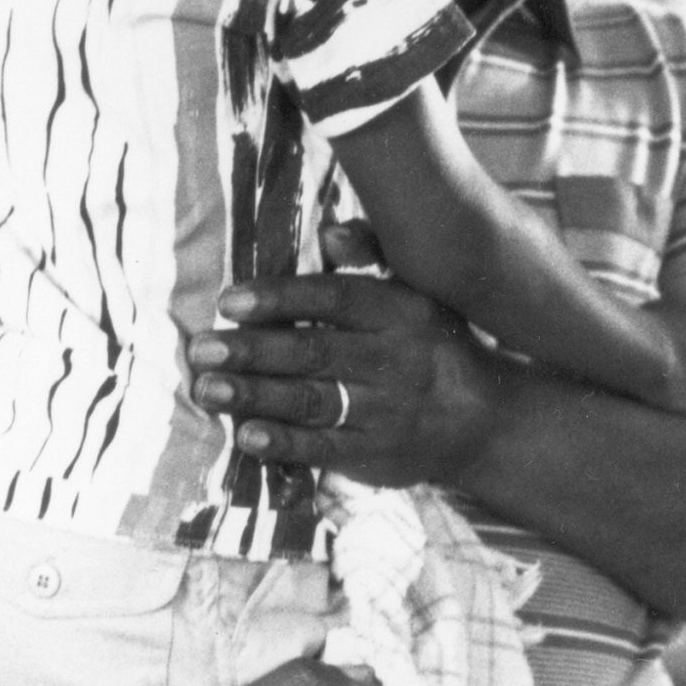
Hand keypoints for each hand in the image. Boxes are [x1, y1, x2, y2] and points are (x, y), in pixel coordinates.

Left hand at [189, 242, 505, 488]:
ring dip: (254, 394)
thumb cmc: (434, 346)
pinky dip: (283, 442)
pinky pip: (323, 448)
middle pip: (315, 351)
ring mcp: (386, 410)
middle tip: (200, 346)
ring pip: (312, 400)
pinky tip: (245, 434)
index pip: (335, 299)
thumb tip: (327, 232)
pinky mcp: (375, 454)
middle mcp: (395, 359)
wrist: (486, 421)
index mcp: (402, 312)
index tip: (229, 300)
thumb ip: (370, 262)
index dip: (280, 298)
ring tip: (206, 387)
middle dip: (253, 348)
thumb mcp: (417, 296)